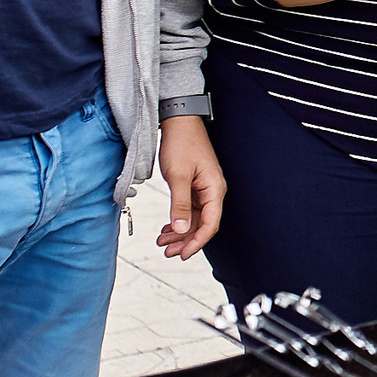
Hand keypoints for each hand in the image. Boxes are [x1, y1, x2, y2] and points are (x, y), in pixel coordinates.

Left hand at [155, 115, 226, 257]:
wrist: (179, 121)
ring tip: (163, 243)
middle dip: (186, 241)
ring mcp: (203, 189)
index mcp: (214, 190)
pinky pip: (189, 209)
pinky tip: (166, 229)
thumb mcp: (178, 177)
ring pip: (194, 219)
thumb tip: (182, 230)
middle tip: (168, 252)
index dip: (197, 242)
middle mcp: (212, 191)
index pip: (210, 224)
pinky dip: (178, 220)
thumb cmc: (182, 144)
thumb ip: (180, 205)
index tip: (182, 254)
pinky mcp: (194, 185)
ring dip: (180, 232)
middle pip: (203, 224)